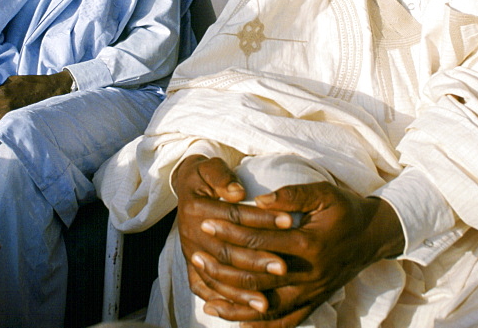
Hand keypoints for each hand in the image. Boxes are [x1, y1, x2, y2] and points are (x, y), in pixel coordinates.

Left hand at [0, 70, 72, 125]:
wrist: (49, 91)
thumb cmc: (32, 83)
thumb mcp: (13, 79)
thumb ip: (0, 87)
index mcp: (3, 93)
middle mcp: (4, 106)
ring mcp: (10, 116)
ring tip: (1, 110)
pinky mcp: (16, 122)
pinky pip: (0, 125)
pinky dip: (1, 121)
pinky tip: (7, 114)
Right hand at [173, 156, 291, 320]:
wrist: (187, 188)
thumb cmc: (205, 176)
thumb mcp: (210, 168)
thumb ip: (222, 176)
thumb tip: (237, 191)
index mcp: (195, 207)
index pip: (234, 216)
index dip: (262, 219)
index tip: (290, 221)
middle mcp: (189, 233)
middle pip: (226, 251)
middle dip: (256, 259)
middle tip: (284, 267)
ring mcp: (190, 252)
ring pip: (216, 277)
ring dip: (242, 291)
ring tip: (267, 300)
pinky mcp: (192, 265)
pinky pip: (206, 288)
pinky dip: (226, 301)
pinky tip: (245, 309)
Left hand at [195, 181, 404, 325]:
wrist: (374, 236)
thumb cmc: (345, 210)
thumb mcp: (324, 193)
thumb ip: (292, 195)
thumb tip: (259, 199)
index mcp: (309, 243)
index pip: (259, 239)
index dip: (230, 231)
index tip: (206, 222)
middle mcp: (309, 274)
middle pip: (257, 277)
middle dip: (223, 268)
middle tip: (196, 257)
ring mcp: (311, 293)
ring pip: (267, 306)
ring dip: (235, 305)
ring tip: (207, 301)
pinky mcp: (314, 303)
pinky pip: (284, 322)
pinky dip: (259, 326)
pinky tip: (237, 323)